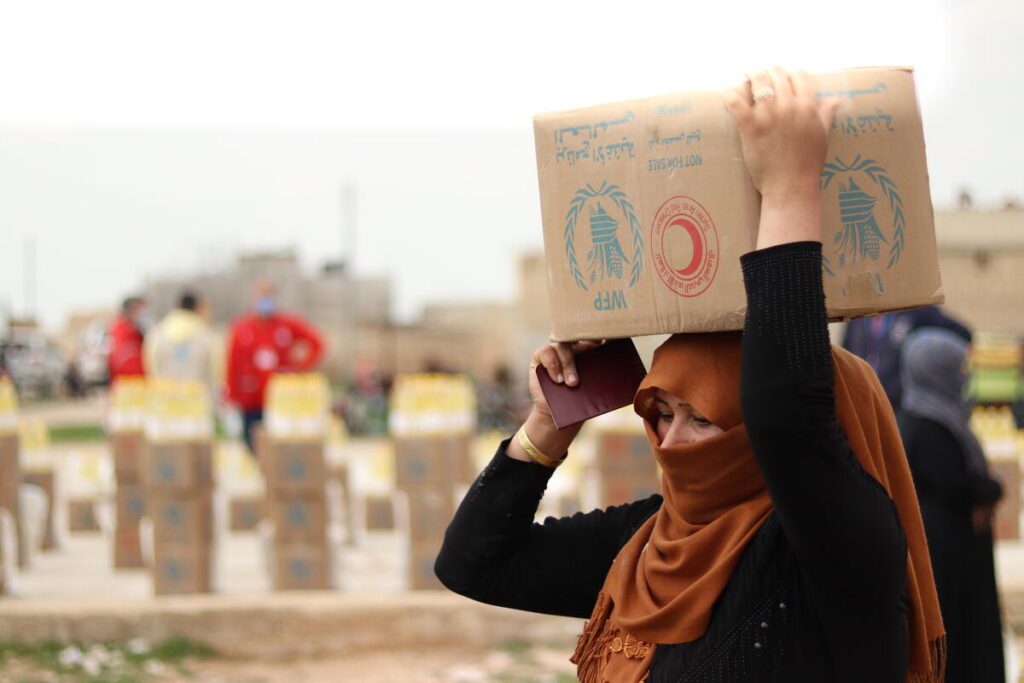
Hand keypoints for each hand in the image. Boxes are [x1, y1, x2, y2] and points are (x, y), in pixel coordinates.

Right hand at [506, 340, 601, 463]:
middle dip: (584, 345)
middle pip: (578, 336)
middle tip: (593, 351)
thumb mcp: (594, 388)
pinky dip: (552, 364)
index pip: (596, 335)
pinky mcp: (540, 356)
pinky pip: (545, 352)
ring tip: (572, 384)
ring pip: (563, 346)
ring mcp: (556, 350)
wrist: (558, 413)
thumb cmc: (580, 400)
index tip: (607, 338)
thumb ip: (604, 378)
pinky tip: (558, 379)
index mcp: (590, 350)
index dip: (600, 332)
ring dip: (568, 364)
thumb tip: (623, 379)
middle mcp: (573, 346)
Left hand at [723, 67, 840, 201]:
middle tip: (760, 77)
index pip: (799, 76)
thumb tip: (836, 99)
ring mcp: (769, 116)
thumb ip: (826, 114)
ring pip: (758, 82)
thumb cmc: (808, 165)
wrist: (791, 187)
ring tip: (745, 81)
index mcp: (808, 107)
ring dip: (750, 78)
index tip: (783, 79)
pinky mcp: (750, 127)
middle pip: (777, 75)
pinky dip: (729, 94)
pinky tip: (724, 92)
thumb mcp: (823, 136)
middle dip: (768, 74)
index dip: (790, 75)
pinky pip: (736, 103)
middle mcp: (789, 106)